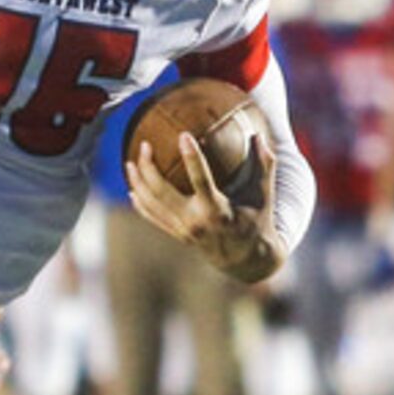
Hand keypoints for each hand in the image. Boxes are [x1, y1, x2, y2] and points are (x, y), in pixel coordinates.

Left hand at [127, 133, 281, 282]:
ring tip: (129, 162)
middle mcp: (196, 222)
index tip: (183, 134)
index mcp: (217, 211)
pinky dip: (140, 203)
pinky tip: (132, 188)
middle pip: (162, 193)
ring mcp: (183, 230)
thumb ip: (264, 165)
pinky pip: (152, 218)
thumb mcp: (264, 195)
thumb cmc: (257, 221)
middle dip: (149, 169)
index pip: (201, 180)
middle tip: (144, 145)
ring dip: (138, 183)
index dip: (192, 157)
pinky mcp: (177, 234)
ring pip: (152, 205)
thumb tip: (259, 134)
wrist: (246, 260)